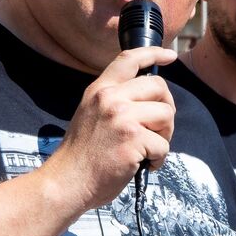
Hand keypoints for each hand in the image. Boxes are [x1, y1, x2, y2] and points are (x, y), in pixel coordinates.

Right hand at [42, 46, 176, 213]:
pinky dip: (159, 159)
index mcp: (99, 90)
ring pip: (166, 115)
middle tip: (158, 130)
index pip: (129, 59)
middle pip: (159, 87)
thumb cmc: (81, 156)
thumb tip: (149, 98)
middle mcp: (110, 98)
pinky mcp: (133, 139)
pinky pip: (164, 145)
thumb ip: (113, 100)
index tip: (169, 56)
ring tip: (148, 150)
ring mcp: (122, 117)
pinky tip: (144, 165)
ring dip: (165, 135)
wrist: (65, 182)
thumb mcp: (90, 114)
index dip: (154, 53)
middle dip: (166, 109)